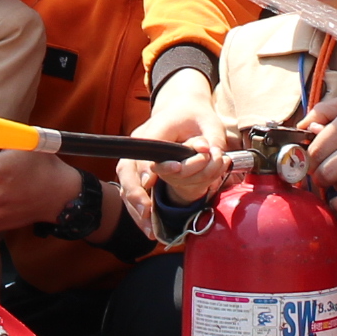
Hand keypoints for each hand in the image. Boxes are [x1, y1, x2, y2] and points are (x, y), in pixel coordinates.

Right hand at [125, 69, 224, 221]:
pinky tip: (146, 222)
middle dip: (135, 193)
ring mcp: (136, 154)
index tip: (149, 184)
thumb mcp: (210, 122)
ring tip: (147, 228)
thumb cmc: (196, 115)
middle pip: (127, 168)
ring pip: (125, 181)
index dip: (146, 166)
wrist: (182, 107)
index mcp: (157, 127)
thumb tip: (207, 153)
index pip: (147, 149)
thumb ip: (211, 139)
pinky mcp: (137, 165)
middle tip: (147, 212)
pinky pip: (130, 187)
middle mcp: (141, 141)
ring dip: (134, 205)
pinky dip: (136, 205)